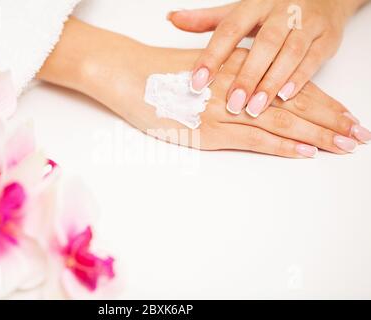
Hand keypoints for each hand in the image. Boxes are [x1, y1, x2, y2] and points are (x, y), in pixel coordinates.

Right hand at [38, 19, 369, 157]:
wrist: (129, 73)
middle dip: (332, 121)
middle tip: (359, 134)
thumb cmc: (161, 71)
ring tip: (345, 145)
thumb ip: (232, 78)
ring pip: (282, 121)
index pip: (294, 85)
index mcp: (241, 67)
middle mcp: (240, 84)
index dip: (325, 101)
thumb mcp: (204, 66)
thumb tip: (252, 96)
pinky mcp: (209, 129)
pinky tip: (304, 152)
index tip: (348, 114)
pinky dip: (281, 145)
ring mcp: (225, 108)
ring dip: (317, 135)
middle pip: (297, 103)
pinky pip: (253, 138)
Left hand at [168, 0, 367, 116]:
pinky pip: (315, 57)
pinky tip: (286, 97)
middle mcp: (281, 11)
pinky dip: (301, 78)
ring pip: (290, 52)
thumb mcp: (240, 11)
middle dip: (248, 75)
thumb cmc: (272, 10)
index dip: (212, 56)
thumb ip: (207, 20)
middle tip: (232, 104)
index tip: (196, 83)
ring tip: (255, 108)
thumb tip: (172, 19)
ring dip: (272, 82)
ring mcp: (307, 22)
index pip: (229, 29)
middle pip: (263, 43)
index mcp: (254, 5)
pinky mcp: (327, 37)